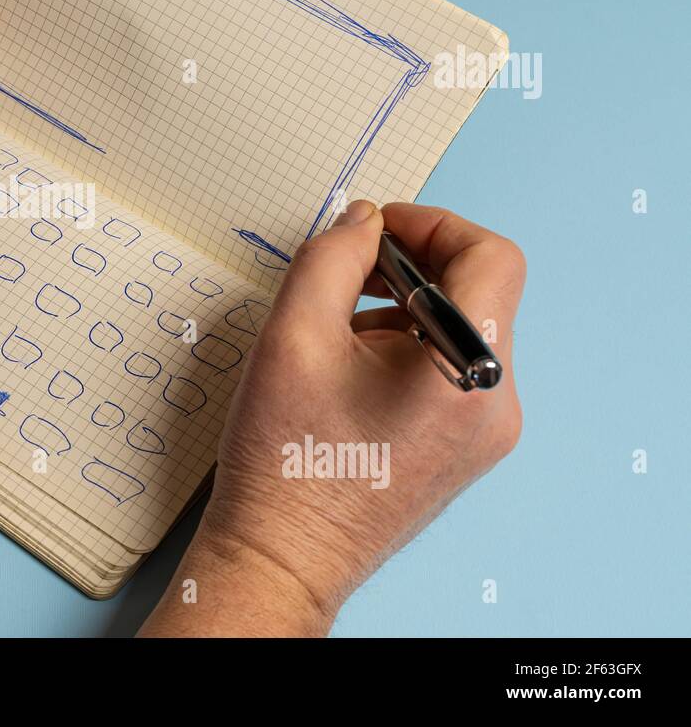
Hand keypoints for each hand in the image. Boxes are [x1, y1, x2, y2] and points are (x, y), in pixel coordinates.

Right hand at [141, 201, 525, 635]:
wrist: (283, 556)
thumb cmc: (287, 460)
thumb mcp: (293, 335)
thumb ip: (330, 257)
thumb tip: (362, 221)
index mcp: (467, 373)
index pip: (492, 258)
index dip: (433, 225)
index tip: (378, 229)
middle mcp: (494, 405)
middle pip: (476, 293)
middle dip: (410, 266)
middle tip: (346, 269)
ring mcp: (484, 434)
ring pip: (459, 330)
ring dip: (402, 307)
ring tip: (337, 330)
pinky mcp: (464, 451)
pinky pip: (448, 370)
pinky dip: (405, 347)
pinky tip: (350, 367)